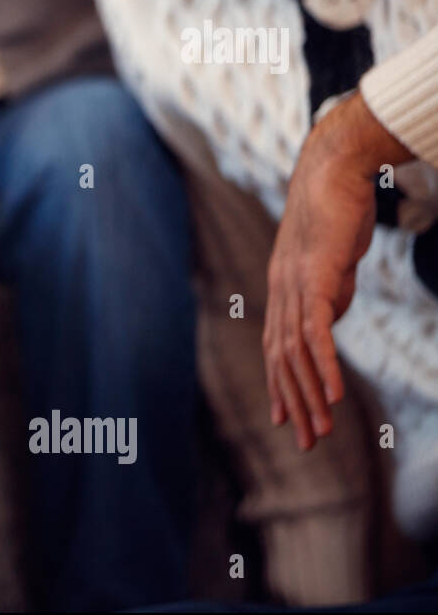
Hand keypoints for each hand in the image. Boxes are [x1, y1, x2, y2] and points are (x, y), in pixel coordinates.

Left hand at [263, 92, 411, 449]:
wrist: (333, 170)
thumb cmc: (336, 212)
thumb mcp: (334, 263)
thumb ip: (330, 292)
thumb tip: (330, 318)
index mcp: (283, 291)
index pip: (278, 349)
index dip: (281, 387)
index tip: (287, 421)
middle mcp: (281, 292)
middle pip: (283, 360)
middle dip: (294, 404)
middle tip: (308, 444)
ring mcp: (295, 286)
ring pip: (297, 354)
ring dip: (309, 396)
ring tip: (323, 431)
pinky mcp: (315, 279)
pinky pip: (316, 332)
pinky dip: (322, 366)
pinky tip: (331, 394)